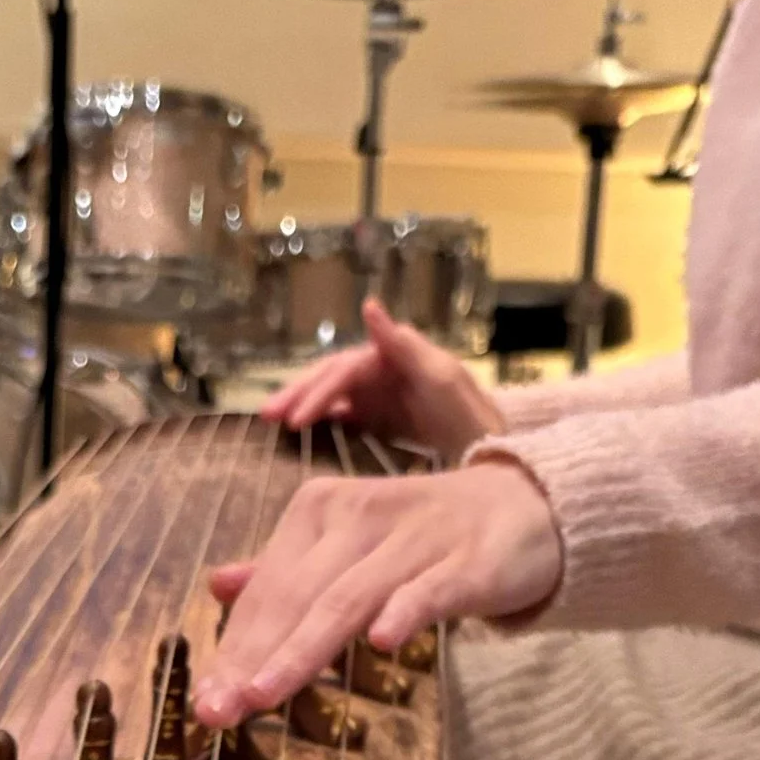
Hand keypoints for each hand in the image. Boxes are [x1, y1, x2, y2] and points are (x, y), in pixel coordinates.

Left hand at [194, 462, 561, 725]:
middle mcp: (359, 517)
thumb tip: (219, 585)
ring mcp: (415, 539)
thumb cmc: (425, 536)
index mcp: (320, 512)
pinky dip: (406, 611)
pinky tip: (381, 644)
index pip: (269, 589)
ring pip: (348, 597)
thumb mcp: (347, 542)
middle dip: (252, 657)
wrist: (526, 504)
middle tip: (217, 711)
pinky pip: (431, 588)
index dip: (234, 646)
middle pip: (297, 596)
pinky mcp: (469, 562)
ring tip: (262, 696)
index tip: (205, 701)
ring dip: (302, 648)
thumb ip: (287, 567)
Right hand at [260, 299, 500, 463]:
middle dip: (299, 394)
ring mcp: (383, 392)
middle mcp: (384, 368)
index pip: (346, 369)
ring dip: (303, 404)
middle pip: (333, 376)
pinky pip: (345, 412)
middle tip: (267, 416)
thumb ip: (403, 344)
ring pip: (333, 393)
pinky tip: (302, 428)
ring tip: (272, 420)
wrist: (492, 454)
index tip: (296, 419)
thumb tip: (369, 306)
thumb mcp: (440, 378)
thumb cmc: (470, 416)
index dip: (319, 390)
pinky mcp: (383, 416)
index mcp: (395, 355)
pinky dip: (322, 417)